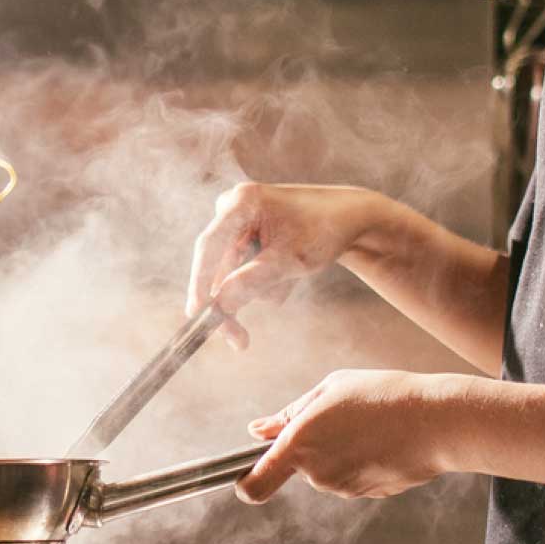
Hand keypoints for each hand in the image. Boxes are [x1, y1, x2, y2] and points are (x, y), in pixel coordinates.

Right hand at [185, 183, 387, 346]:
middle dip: (238, 297)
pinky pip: (242, 271)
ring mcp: (237, 222)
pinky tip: (289, 271)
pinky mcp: (245, 236)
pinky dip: (264, 281)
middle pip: (217, 266)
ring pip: (232, 274)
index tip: (196, 315)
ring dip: (260, 288)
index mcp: (241, 202)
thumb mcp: (292, 261)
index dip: (199, 283)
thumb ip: (253, 281)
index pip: (208, 246)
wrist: (348, 219)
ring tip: (291, 278)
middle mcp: (233, 208)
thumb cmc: (323, 231)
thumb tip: (219, 303)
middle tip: (240, 341)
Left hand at [236, 369, 454, 502]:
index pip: (255, 486)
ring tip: (368, 424)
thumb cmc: (382, 395)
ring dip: (339, 451)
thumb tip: (257, 431)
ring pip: (327, 471)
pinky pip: (352, 477)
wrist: (436, 422)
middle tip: (342, 416)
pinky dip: (360, 461)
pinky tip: (382, 439)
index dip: (245, 485)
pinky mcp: (369, 494)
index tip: (243, 478)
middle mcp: (318, 473)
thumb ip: (289, 414)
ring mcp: (344, 488)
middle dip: (312, 447)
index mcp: (300, 444)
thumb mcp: (330, 390)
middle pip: (299, 467)